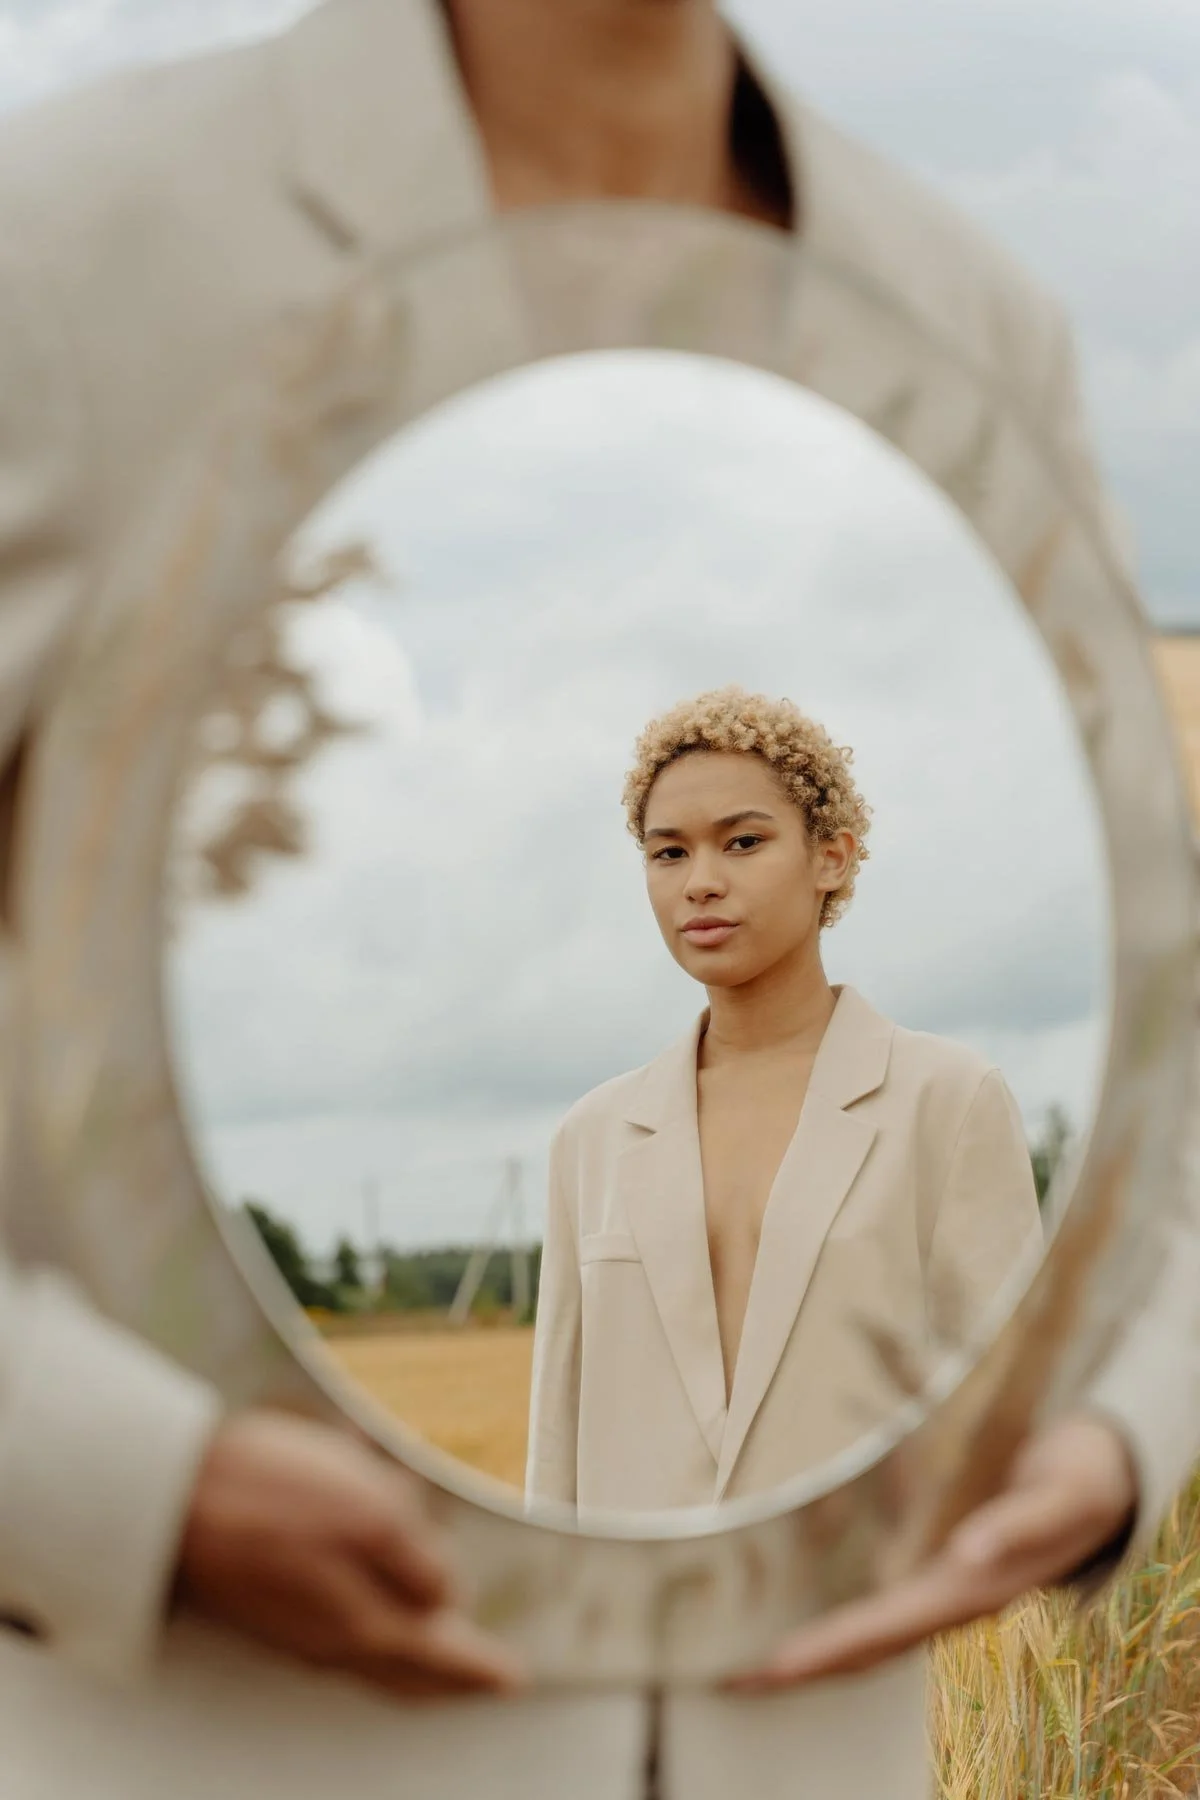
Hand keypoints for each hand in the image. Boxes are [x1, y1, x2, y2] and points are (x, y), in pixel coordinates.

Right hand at [175, 1409, 524, 1698]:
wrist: (174, 1499)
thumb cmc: (273, 1494)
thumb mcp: (371, 1512)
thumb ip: (416, 1562)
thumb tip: (443, 1597)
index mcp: (368, 1617)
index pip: (441, 1645)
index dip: (476, 1654)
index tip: (508, 1673)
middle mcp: (336, 1639)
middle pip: (411, 1671)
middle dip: (456, 1677)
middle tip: (496, 1681)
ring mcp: (301, 1630)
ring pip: (378, 1662)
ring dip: (419, 1667)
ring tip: (451, 1665)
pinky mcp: (274, 1613)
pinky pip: (345, 1646)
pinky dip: (379, 1650)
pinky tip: (384, 1635)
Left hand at [728, 1413, 1136, 1691]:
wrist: (1097, 1472)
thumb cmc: (1077, 1483)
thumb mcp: (1062, 1498)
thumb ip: (1020, 1525)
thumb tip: (969, 1554)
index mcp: (970, 1590)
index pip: (885, 1629)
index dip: (829, 1649)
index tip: (772, 1666)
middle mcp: (945, 1594)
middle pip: (861, 1643)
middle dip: (798, 1663)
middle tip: (726, 1675)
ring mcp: (937, 1580)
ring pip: (862, 1624)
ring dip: (807, 1641)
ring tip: (740, 1650)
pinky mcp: (930, 1552)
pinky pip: (871, 1588)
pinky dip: (829, 1600)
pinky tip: (786, 1591)